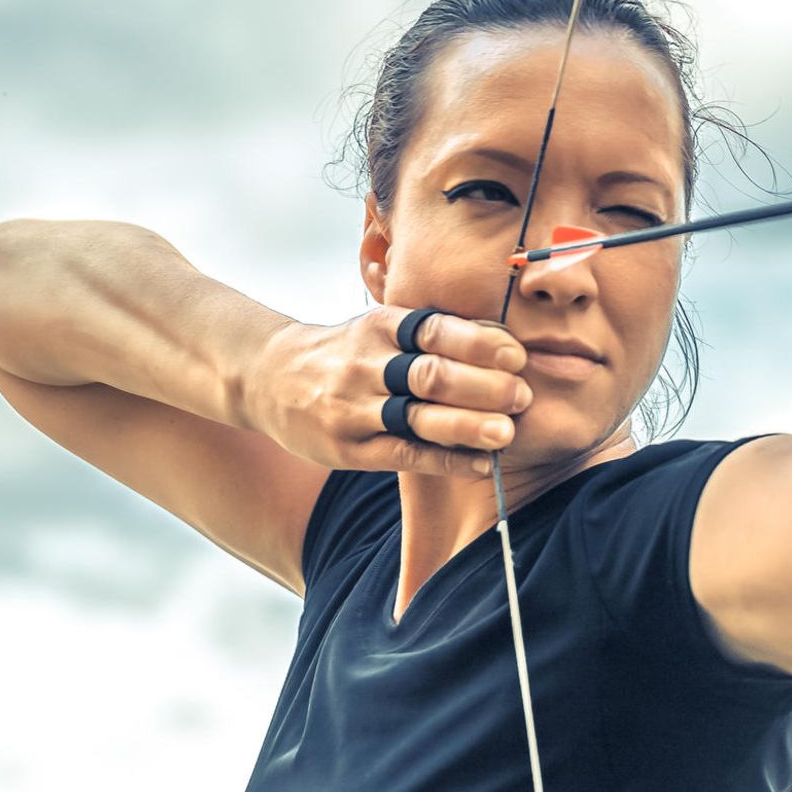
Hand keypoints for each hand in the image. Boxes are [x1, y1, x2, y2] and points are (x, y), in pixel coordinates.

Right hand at [248, 307, 530, 477]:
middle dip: (482, 386)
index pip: (436, 330)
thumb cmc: (349, 352)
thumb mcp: (382, 328)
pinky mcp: (346, 448)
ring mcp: (353, 408)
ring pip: (416, 418)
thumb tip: (505, 337)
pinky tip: (481, 464)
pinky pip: (403, 455)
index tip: (517, 356)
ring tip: (506, 433)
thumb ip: (436, 332)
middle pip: (430, 375)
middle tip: (522, 396)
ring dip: (467, 426)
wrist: (269, 377)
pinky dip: (446, 461)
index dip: (480, 343)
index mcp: (381, 327)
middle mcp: (366, 364)